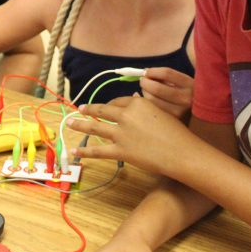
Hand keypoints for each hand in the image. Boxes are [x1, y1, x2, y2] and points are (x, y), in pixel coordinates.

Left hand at [68, 96, 192, 174]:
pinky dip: (86, 152)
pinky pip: (99, 151)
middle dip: (90, 110)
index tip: (105, 107)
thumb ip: (145, 107)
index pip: (118, 102)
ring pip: (95, 127)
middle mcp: (126, 115)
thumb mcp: (162, 113)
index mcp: (137, 103)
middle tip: (81, 109)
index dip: (111, 105)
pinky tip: (76, 151)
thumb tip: (134, 99)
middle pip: (103, 110)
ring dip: (80, 125)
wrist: (181, 152)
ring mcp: (121, 134)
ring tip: (69, 123)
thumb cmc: (177, 132)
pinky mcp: (120, 151)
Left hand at [139, 67, 192, 119]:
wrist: (203, 117)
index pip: (167, 73)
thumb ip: (167, 77)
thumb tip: (145, 72)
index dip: (153, 71)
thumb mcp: (184, 83)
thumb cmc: (189, 95)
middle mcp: (186, 98)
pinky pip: (153, 111)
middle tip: (142, 81)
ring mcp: (179, 112)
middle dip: (145, 82)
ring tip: (146, 91)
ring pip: (152, 100)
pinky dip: (146, 104)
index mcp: (190, 84)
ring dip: (144, 93)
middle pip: (157, 88)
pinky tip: (147, 102)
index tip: (146, 72)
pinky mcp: (172, 122)